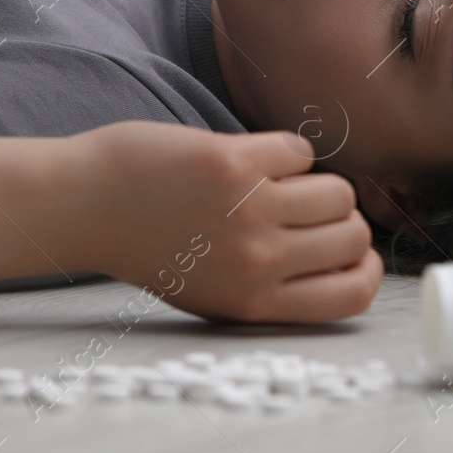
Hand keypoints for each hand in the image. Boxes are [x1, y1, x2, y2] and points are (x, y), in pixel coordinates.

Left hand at [69, 121, 382, 322]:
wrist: (87, 205)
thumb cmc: (150, 246)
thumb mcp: (213, 291)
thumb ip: (273, 284)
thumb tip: (346, 258)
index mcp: (256, 302)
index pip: (353, 295)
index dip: (366, 268)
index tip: (354, 251)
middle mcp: (259, 261)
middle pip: (353, 235)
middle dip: (340, 218)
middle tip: (306, 208)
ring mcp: (248, 210)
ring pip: (336, 191)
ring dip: (314, 181)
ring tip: (275, 181)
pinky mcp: (233, 162)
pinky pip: (298, 150)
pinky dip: (282, 150)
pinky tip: (250, 157)